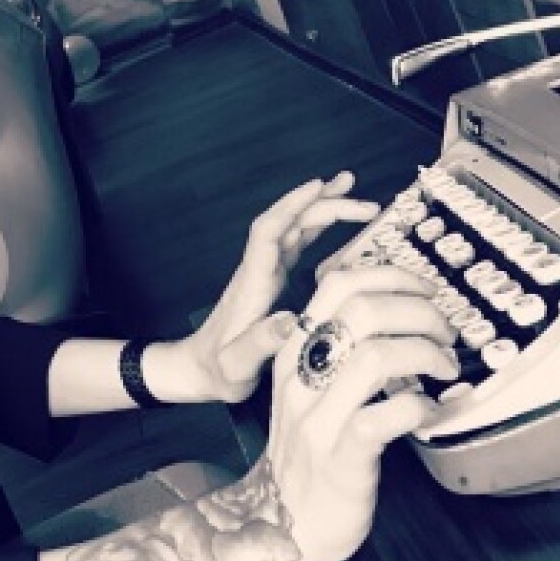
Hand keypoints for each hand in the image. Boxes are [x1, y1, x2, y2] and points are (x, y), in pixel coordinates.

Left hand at [182, 171, 380, 402]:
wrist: (198, 372)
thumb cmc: (217, 371)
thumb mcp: (237, 364)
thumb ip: (261, 342)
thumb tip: (293, 319)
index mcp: (253, 283)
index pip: (269, 232)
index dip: (293, 206)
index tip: (320, 188)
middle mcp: (258, 271)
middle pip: (287, 224)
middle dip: (321, 204)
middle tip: (361, 196)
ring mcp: (264, 274)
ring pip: (292, 230)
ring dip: (320, 209)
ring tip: (351, 191)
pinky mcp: (270, 282)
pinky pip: (294, 245)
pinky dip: (314, 229)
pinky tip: (332, 223)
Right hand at [261, 263, 458, 560]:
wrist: (283, 522)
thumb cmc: (309, 452)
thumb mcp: (310, 390)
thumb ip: (338, 350)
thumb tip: (396, 311)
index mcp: (293, 353)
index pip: (338, 284)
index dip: (392, 276)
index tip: (425, 292)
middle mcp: (300, 378)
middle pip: (362, 310)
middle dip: (420, 312)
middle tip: (445, 334)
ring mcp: (318, 417)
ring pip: (376, 355)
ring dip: (426, 353)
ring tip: (445, 368)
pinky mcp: (341, 456)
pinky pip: (387, 416)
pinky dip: (421, 405)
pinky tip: (430, 409)